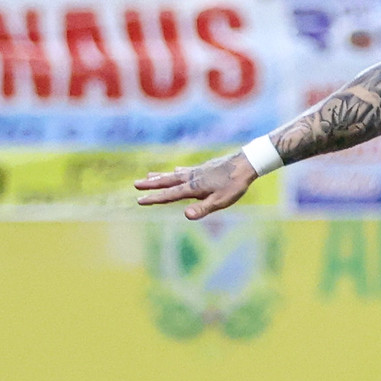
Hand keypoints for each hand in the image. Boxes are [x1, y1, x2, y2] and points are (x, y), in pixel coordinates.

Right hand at [134, 151, 258, 218]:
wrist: (245, 164)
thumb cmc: (234, 185)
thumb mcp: (221, 201)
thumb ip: (203, 209)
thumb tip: (186, 216)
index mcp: (193, 188)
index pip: (170, 195)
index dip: (154, 198)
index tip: (139, 201)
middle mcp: (191, 177)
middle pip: (167, 181)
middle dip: (151, 184)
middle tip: (135, 184)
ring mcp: (197, 171)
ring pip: (174, 174)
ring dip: (160, 176)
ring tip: (148, 175)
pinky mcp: (204, 168)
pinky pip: (186, 169)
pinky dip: (177, 170)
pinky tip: (175, 169)